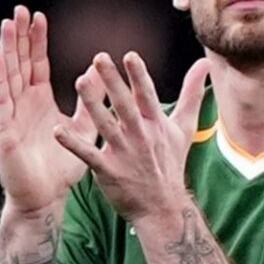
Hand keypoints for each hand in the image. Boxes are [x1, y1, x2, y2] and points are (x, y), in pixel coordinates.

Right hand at [0, 6, 93, 211]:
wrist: (45, 198)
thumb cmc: (61, 168)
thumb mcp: (83, 128)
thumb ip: (91, 99)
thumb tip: (101, 71)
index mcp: (39, 101)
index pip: (36, 63)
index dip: (36, 41)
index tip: (38, 16)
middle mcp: (23, 104)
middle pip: (19, 63)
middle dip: (19, 37)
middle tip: (19, 10)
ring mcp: (12, 115)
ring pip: (8, 75)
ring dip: (7, 50)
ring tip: (7, 25)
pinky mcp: (5, 130)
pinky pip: (2, 100)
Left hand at [53, 51, 208, 223]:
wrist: (163, 207)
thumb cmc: (171, 163)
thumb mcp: (185, 127)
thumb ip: (192, 93)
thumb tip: (205, 63)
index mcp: (156, 123)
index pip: (146, 95)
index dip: (138, 76)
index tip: (129, 56)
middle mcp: (140, 136)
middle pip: (125, 105)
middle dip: (113, 81)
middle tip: (99, 58)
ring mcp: (124, 153)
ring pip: (105, 125)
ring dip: (92, 104)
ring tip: (80, 82)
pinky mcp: (108, 171)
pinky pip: (89, 155)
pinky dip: (73, 143)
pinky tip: (58, 130)